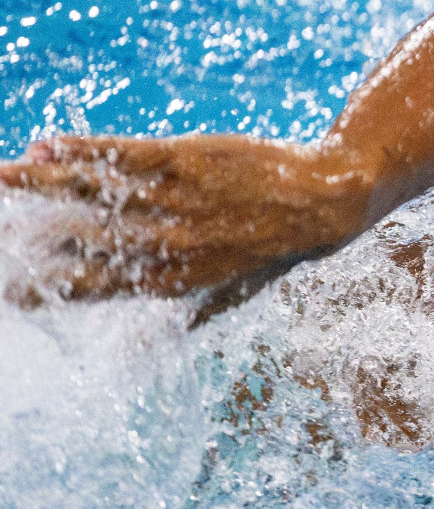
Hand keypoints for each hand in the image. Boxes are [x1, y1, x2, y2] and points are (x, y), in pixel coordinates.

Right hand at [0, 133, 374, 302]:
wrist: (325, 201)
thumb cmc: (273, 251)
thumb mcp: (226, 298)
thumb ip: (170, 325)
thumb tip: (123, 363)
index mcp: (169, 281)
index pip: (87, 288)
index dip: (37, 287)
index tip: (2, 288)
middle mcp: (167, 242)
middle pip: (77, 237)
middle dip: (24, 232)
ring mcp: (176, 198)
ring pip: (93, 189)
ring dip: (37, 181)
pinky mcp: (188, 160)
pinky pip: (125, 153)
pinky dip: (84, 149)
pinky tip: (47, 144)